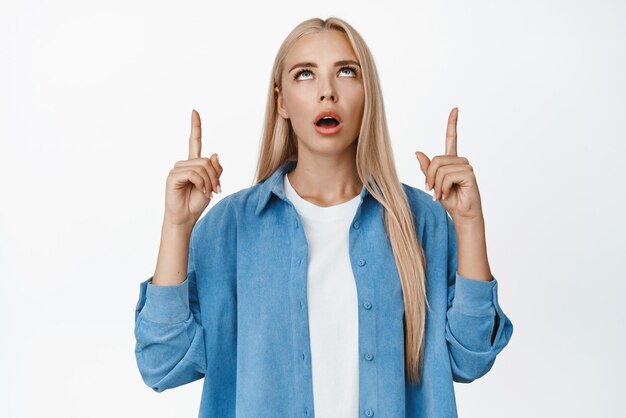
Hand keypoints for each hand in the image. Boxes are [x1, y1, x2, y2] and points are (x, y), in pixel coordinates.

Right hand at [163, 109, 222, 226]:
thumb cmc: (197, 202)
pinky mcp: (173, 176)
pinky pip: (193, 174)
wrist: (186, 218)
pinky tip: (201, 192)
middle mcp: (183, 164)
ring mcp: (177, 169)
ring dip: (209, 182)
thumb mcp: (213, 184)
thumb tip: (215, 154)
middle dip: (215, 176)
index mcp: (193, 164)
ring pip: (201, 167)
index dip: (195, 127)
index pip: (194, 142)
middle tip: (215, 190)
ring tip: (207, 193)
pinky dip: (201, 184)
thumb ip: (215, 169)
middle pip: (206, 160)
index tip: (194, 112)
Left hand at [414, 107, 483, 224]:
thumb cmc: (450, 200)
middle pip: (436, 160)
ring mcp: (466, 166)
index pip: (452, 138)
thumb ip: (426, 169)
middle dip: (429, 177)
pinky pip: (447, 176)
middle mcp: (460, 161)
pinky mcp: (469, 174)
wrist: (461, 215)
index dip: (452, 124)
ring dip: (436, 185)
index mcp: (451, 161)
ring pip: (440, 169)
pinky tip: (448, 194)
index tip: (455, 109)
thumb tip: (417, 152)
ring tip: (441, 194)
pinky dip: (443, 187)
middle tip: (432, 191)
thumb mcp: (433, 183)